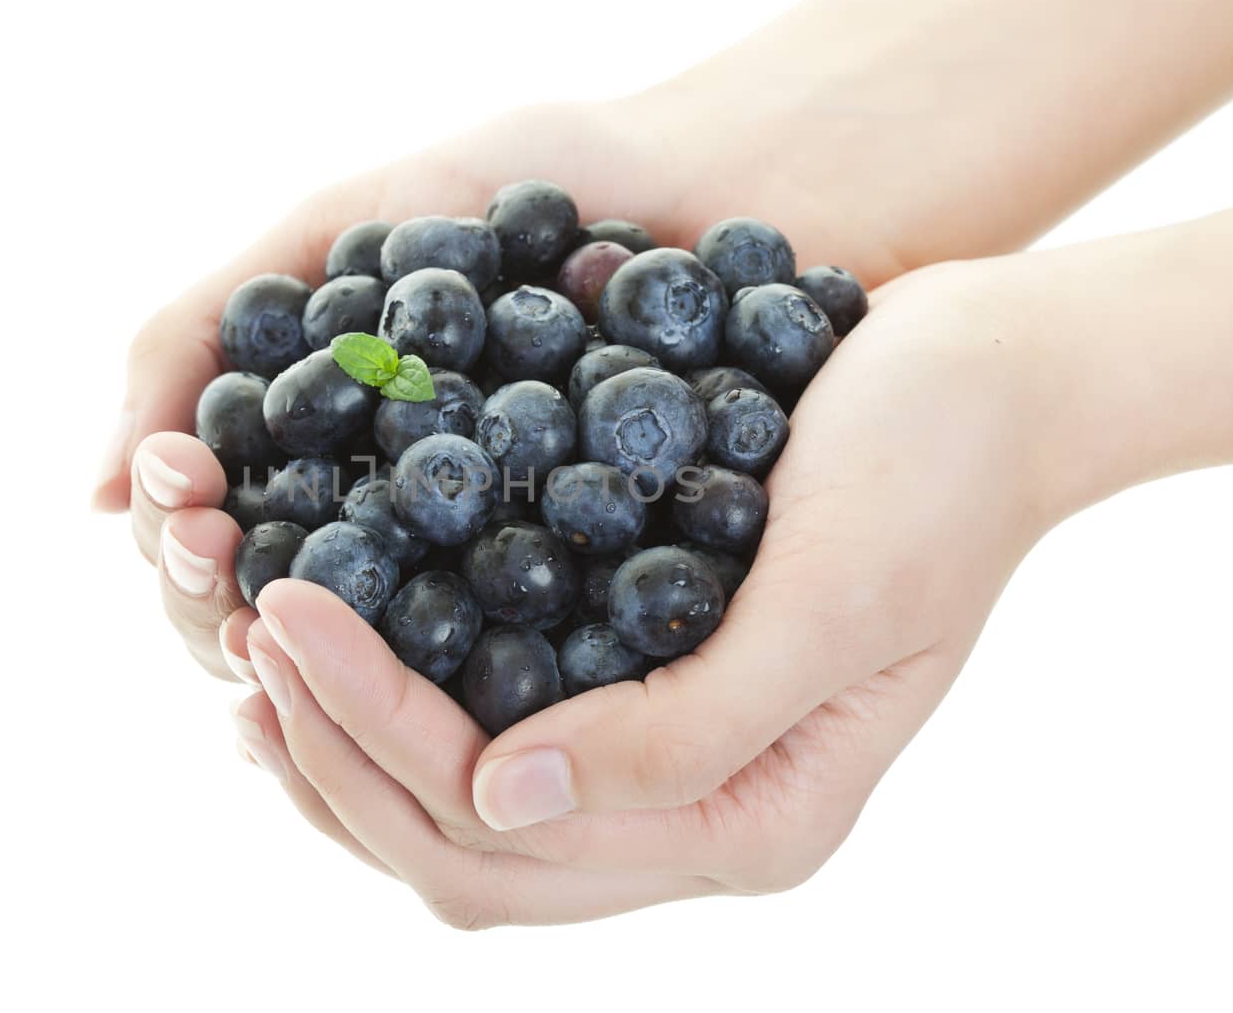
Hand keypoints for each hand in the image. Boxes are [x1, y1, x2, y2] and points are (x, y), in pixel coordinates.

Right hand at [94, 96, 914, 678]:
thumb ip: (196, 339)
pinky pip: (499, 672)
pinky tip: (438, 699)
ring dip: (326, 673)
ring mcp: (472, 575)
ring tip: (308, 641)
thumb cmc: (518, 187)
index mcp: (310, 463)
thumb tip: (92, 497)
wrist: (711, 191)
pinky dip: (457, 688)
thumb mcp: (334, 228)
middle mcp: (377, 532)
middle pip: (264, 628)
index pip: (206, 551)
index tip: (197, 520)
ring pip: (362, 672)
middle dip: (235, 611)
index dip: (185, 549)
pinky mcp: (577, 602)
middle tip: (243, 589)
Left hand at [223, 259, 1064, 925]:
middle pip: (461, 846)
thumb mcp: (836, 598)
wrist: (989, 386)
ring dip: (347, 744)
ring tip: (252, 650)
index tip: (283, 609)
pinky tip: (329, 646)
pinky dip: (395, 707)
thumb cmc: (936, 472)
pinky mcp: (639, 691)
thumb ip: (687, 730)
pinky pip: (488, 741)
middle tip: (243, 630)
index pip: (509, 827)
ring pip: (459, 815)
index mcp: (751, 824)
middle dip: (337, 747)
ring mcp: (664, 766)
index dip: (377, 731)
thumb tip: (499, 804)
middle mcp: (697, 819)